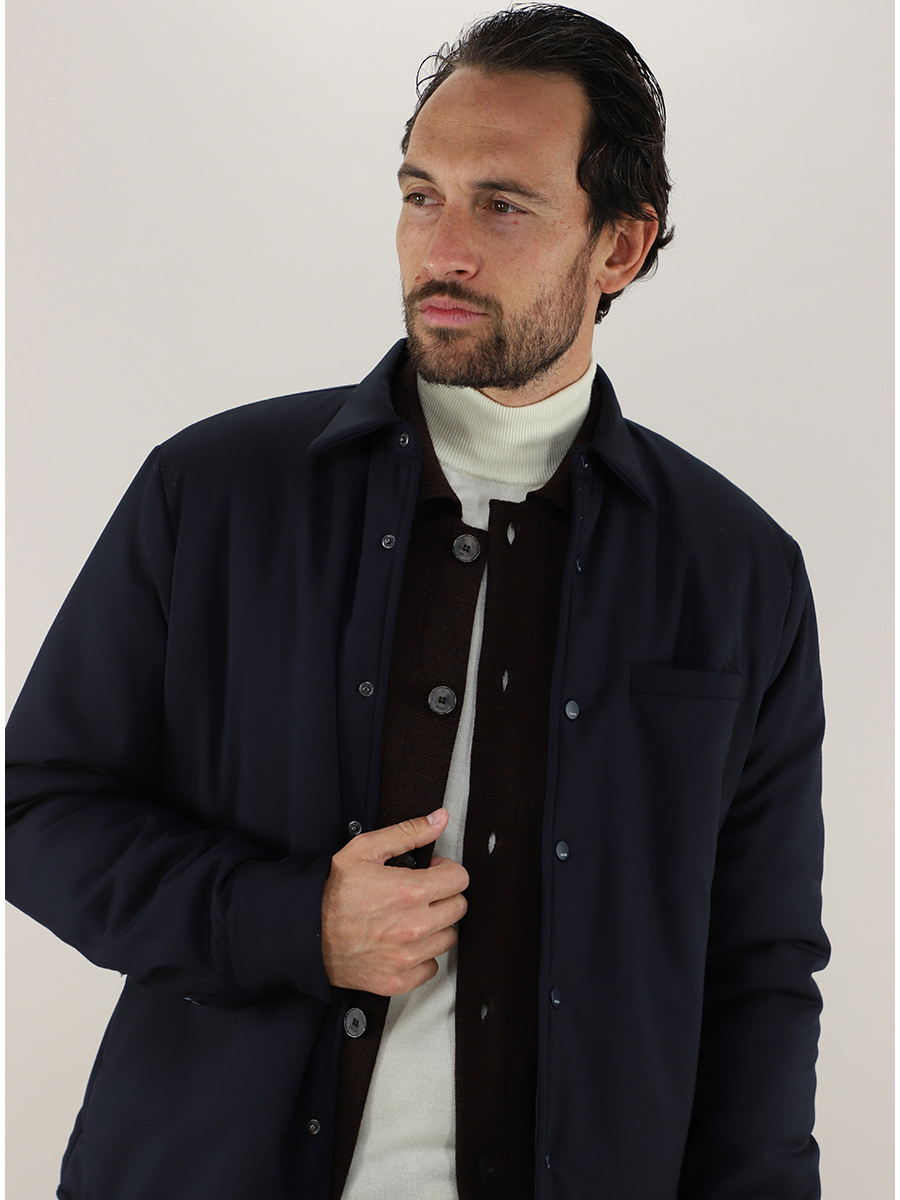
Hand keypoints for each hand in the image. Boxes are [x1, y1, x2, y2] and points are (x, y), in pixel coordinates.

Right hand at [321, 808, 468, 995]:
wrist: (305, 933)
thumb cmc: (331, 892)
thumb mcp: (364, 850)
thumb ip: (408, 832)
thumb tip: (439, 819)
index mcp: (409, 891)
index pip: (459, 879)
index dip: (446, 870)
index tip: (433, 873)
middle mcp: (413, 926)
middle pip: (459, 907)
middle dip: (443, 896)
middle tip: (421, 895)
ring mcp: (407, 956)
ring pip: (448, 938)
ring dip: (435, 927)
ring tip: (411, 918)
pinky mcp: (399, 980)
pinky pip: (431, 967)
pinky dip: (422, 956)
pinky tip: (404, 943)